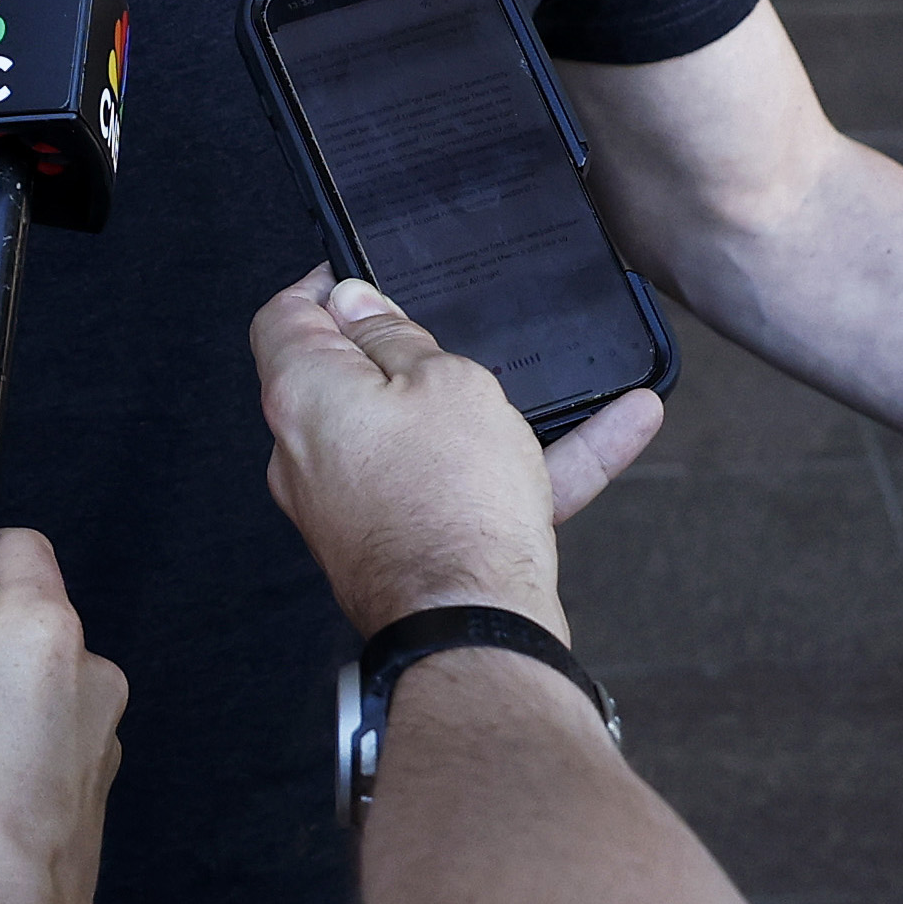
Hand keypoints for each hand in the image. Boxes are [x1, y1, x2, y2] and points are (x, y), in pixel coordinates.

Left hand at [251, 267, 660, 640]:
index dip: (324, 287)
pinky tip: (618, 428)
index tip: (366, 275)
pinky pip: (465, 489)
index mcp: (304, 397)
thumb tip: (354, 306)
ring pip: (423, 438)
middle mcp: (310, 454)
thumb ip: (396, 335)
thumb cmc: (452, 498)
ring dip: (493, 410)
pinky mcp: (399, 546)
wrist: (475, 627)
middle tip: (462, 331)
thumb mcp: (443, 379)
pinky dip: (530, 462)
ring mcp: (352, 507)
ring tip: (575, 381)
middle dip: (409, 352)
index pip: (284, 320)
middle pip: (349, 380)